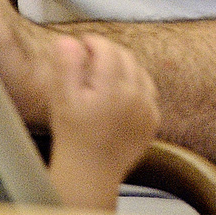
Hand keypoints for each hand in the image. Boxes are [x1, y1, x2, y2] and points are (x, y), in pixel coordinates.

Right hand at [45, 32, 159, 211]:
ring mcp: (147, 109)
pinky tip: (119, 95)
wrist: (90, 174)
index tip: (82, 45)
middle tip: (90, 58)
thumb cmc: (73, 137)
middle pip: (126, 57)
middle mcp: (134, 96)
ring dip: (124, 68)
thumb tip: (69, 40)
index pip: (107, 49)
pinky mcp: (152, 121)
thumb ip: (67, 66)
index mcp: (111, 89)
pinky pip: (148, 93)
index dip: (93, 42)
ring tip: (105, 76)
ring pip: (140, 72)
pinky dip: (135, 87)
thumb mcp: (63, 99)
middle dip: (108, 52)